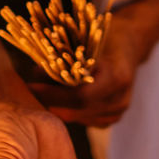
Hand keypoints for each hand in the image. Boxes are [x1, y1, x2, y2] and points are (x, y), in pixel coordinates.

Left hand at [26, 6, 147, 127]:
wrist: (129, 46)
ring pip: (78, 118)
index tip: (31, 86)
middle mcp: (120, 99)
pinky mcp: (112, 119)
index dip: (53, 94)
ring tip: (41, 93)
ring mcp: (118, 112)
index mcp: (117, 77)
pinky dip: (69, 110)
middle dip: (51, 101)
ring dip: (58, 107)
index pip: (80, 96)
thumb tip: (34, 73)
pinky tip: (59, 99)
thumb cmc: (104, 38)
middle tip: (30, 91)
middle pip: (77, 110)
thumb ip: (62, 58)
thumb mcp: (84, 41)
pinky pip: (84, 121)